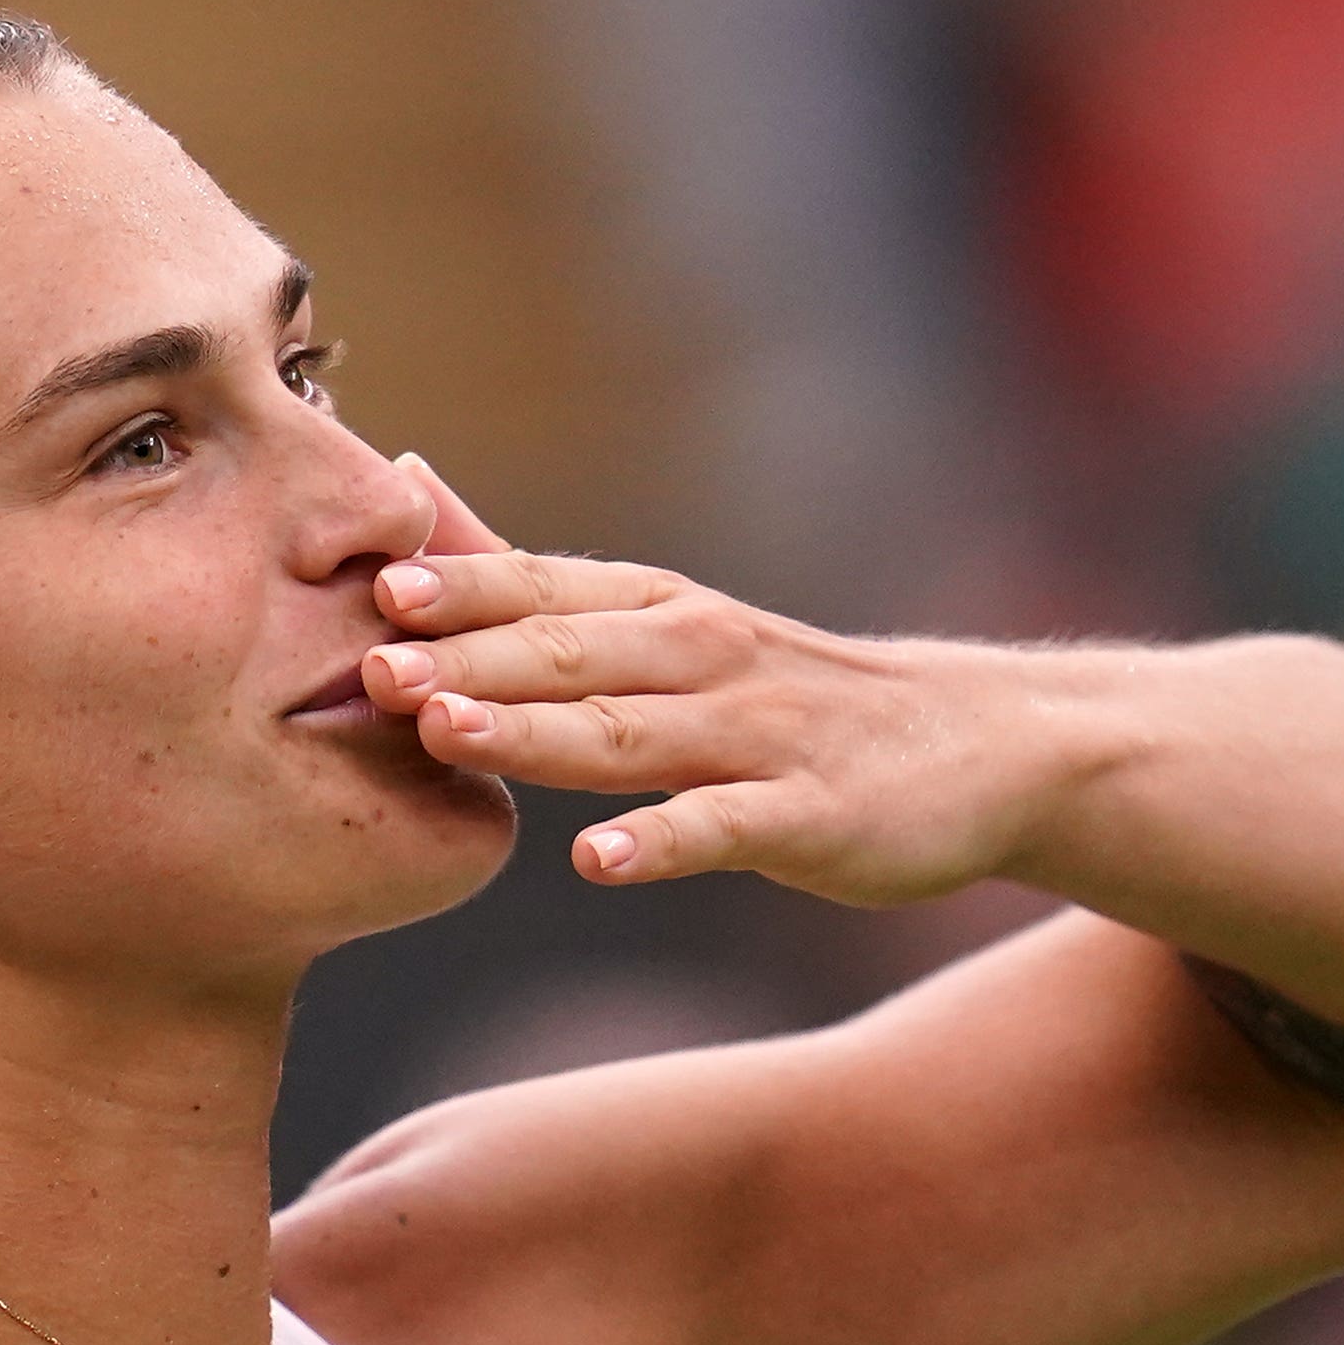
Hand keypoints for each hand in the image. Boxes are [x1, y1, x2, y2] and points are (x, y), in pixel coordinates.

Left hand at [366, 466, 1078, 903]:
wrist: (979, 747)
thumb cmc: (787, 694)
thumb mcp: (662, 619)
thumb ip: (530, 575)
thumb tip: (407, 484)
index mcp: (658, 610)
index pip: (542, 588)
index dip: (457, 589)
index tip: (364, 588)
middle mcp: (702, 655)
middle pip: (571, 655)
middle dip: (470, 659)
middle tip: (376, 670)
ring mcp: (758, 735)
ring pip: (629, 731)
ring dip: (536, 732)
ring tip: (450, 735)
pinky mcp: (808, 814)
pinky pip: (723, 827)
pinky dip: (661, 840)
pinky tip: (599, 860)